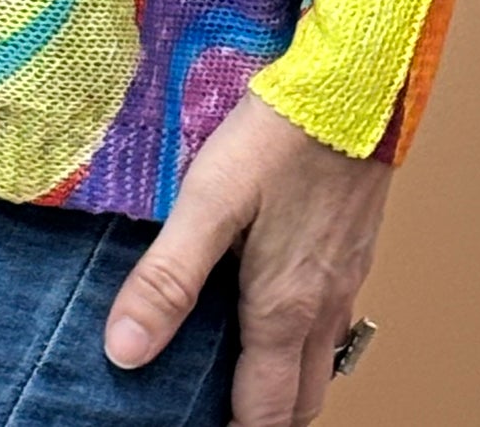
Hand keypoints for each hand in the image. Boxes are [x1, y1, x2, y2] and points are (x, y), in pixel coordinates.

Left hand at [101, 90, 390, 426]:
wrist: (354, 86)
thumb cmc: (279, 136)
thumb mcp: (209, 201)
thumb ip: (167, 277)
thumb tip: (125, 351)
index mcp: (283, 310)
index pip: (262, 412)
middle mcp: (323, 308)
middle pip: (299, 402)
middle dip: (264, 419)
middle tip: (221, 413)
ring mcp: (345, 279)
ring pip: (321, 364)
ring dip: (287, 384)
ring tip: (243, 375)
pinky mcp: (353, 248)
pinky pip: (334, 320)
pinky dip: (305, 340)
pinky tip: (276, 306)